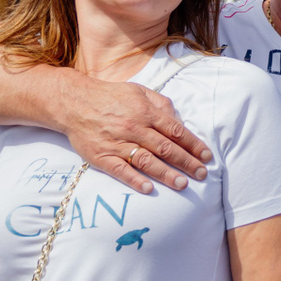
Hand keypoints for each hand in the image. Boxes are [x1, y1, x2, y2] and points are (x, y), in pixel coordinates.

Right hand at [66, 78, 211, 193]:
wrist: (74, 102)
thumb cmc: (110, 97)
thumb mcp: (138, 91)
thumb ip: (160, 104)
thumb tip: (178, 120)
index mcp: (145, 112)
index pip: (175, 131)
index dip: (193, 145)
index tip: (206, 157)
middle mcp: (134, 128)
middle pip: (166, 148)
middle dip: (187, 162)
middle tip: (202, 175)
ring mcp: (118, 143)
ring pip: (147, 161)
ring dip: (166, 174)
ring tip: (183, 184)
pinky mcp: (102, 156)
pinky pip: (121, 170)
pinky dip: (135, 180)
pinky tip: (149, 189)